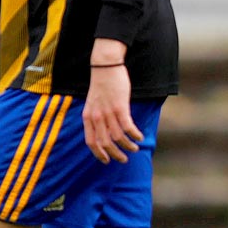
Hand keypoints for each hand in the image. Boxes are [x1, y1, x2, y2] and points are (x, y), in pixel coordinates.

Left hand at [82, 39, 140, 162]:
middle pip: (105, 143)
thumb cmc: (101, 84)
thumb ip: (96, 117)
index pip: (91, 142)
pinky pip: (128, 127)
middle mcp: (96, 117)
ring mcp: (108, 113)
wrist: (105, 67)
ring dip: (128, 146)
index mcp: (88, 117)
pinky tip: (140, 137)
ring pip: (118, 137)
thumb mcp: (93, 103)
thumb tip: (105, 130)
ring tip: (135, 149)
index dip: (99, 154)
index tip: (107, 160)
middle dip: (116, 155)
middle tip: (124, 159)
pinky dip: (135, 135)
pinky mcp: (120, 107)